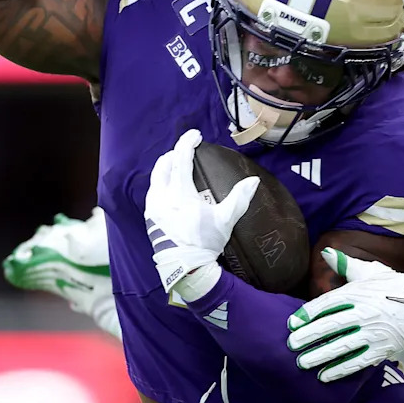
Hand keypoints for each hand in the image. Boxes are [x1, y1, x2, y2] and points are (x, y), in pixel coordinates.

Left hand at [145, 129, 259, 295]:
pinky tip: (171, 190)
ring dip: (167, 168)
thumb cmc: (205, 243)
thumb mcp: (225, 220)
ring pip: (156, 178)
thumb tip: (253, 181)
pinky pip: (153, 192)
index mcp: (179, 194)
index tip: (195, 135)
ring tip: (179, 168)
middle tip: (187, 152)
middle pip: (163, 164)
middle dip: (175, 154)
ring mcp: (153, 207)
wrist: (185, 268)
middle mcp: (162, 197)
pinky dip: (162, 183)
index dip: (187, 143)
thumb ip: (239, 198)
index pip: (181, 159)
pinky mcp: (150, 217)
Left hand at [287, 248, 403, 381]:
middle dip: (309, 336)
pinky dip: (341, 369)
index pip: (327, 303)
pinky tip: (325, 375)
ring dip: (321, 355)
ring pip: (342, 346)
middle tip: (291, 345)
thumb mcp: (369, 270)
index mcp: (357, 293)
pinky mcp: (382, 349)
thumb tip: (326, 252)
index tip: (292, 322)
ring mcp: (373, 332)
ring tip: (302, 362)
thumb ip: (345, 264)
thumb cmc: (392, 284)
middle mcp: (363, 313)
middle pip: (331, 325)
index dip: (308, 313)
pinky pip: (358, 361)